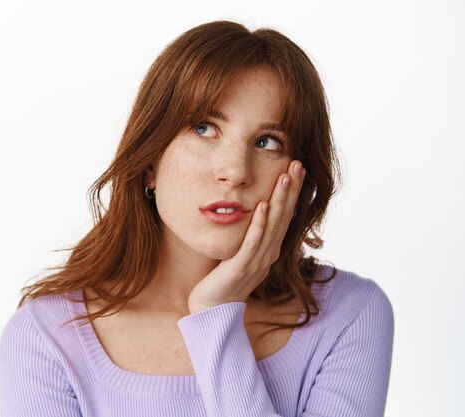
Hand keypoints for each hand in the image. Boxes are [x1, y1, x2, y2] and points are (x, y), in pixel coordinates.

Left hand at [187, 160, 305, 313]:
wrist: (212, 311)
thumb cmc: (224, 280)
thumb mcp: (241, 254)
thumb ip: (249, 235)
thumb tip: (253, 210)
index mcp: (269, 250)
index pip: (284, 215)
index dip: (292, 192)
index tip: (297, 168)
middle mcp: (268, 254)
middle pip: (283, 217)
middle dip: (291, 190)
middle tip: (297, 164)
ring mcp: (256, 261)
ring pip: (272, 227)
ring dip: (279, 201)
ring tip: (284, 177)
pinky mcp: (240, 268)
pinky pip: (252, 243)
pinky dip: (259, 224)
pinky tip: (263, 205)